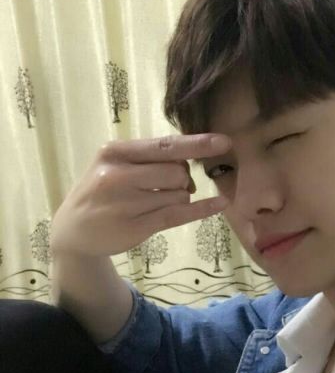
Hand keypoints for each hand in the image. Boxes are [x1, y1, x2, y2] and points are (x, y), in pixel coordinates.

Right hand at [51, 133, 231, 257]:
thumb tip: (193, 158)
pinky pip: (179, 215)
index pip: (164, 145)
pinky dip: (203, 209)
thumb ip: (149, 159)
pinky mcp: (136, 227)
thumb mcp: (115, 165)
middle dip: (184, 179)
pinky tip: (221, 204)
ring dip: (180, 198)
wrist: (73, 230)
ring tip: (159, 201)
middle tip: (174, 186)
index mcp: (115, 152)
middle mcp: (118, 175)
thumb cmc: (102, 191)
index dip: (197, 144)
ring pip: (179, 195)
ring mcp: (126, 203)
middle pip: (177, 172)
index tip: (224, 142)